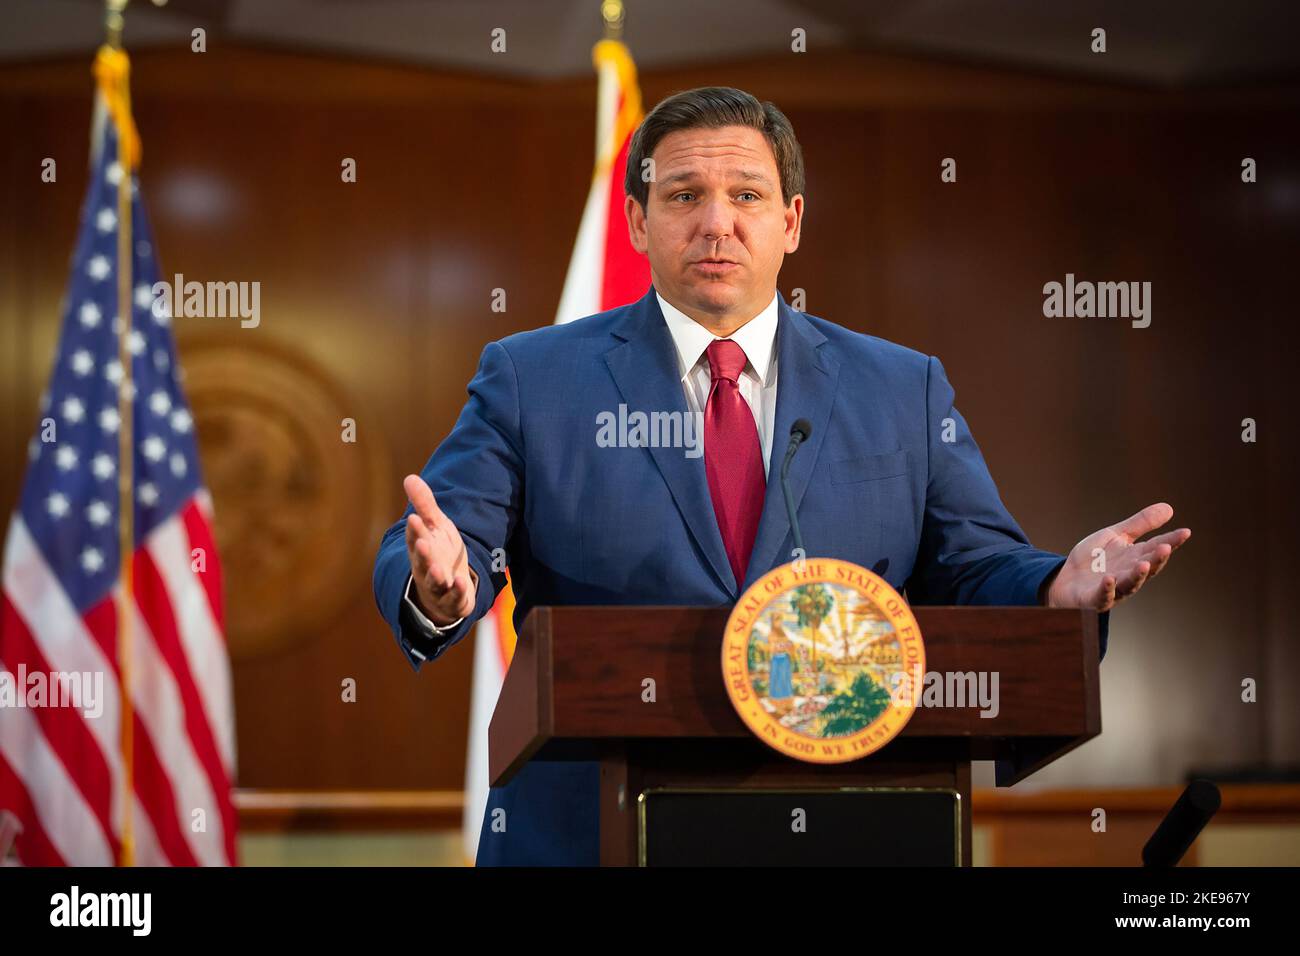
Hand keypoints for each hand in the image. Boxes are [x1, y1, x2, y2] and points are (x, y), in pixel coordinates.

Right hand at [403, 474, 477, 625]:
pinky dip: (457, 592)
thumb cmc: (439, 552)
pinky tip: (462, 584)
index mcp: (421, 547)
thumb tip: (409, 477)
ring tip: (438, 570)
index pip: (416, 537)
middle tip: (421, 543)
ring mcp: (438, 585)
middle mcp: (426, 567)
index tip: (414, 518)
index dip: (415, 530)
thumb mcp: (435, 526)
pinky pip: (454, 598)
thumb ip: (424, 505)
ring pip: (435, 582)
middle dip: (422, 553)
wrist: (448, 588)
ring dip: (435, 576)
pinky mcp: (452, 600)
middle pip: (422, 560)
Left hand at [1045, 502, 1189, 611]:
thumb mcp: (1116, 536)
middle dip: (1156, 559)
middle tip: (1166, 548)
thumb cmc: (1095, 558)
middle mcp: (1128, 574)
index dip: (1171, 541)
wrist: (1066, 578)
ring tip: (1144, 565)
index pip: (1156, 548)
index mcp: (1135, 557)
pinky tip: (1109, 579)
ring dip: (1137, 576)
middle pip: (1147, 568)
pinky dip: (1107, 588)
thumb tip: (1170, 508)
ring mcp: (1114, 589)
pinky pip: (1102, 595)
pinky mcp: (1094, 599)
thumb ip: (1140, 524)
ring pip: (1129, 584)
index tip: (1185, 532)